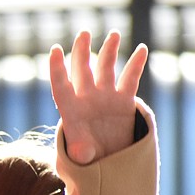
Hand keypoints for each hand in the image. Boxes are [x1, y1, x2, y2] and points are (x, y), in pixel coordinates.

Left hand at [49, 30, 147, 163]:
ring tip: (113, 34)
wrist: (105, 161)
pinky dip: (135, 64)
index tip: (54, 49)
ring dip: (109, 50)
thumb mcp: (81, 157)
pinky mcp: (123, 100)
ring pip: (106, 68)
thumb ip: (79, 153)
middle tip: (84, 32)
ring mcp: (105, 97)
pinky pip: (130, 79)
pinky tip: (141, 49)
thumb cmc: (86, 158)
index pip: (60, 84)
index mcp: (70, 109)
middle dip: (82, 51)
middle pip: (82, 69)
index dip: (56, 68)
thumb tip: (83, 155)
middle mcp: (86, 98)